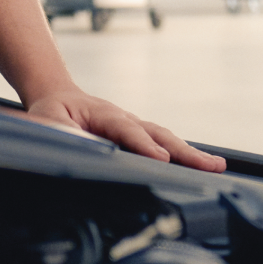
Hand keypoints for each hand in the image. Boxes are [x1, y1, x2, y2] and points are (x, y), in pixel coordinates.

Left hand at [25, 87, 225, 171]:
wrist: (59, 97)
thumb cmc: (53, 111)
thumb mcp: (47, 121)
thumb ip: (60, 134)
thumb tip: (72, 146)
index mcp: (103, 114)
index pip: (126, 130)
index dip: (144, 145)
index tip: (161, 158)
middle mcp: (124, 119)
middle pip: (157, 134)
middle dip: (183, 151)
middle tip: (207, 165)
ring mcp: (134, 127)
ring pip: (165, 139)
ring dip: (190, 154)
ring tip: (216, 166)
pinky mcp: (138, 136)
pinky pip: (163, 144)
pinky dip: (183, 155)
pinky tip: (201, 166)